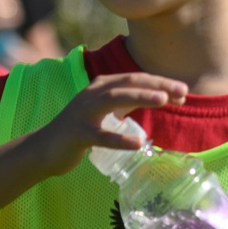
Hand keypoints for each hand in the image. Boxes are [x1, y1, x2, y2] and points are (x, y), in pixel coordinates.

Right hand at [30, 72, 190, 174]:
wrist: (44, 149)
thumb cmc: (81, 129)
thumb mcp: (107, 110)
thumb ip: (129, 103)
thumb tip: (164, 97)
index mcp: (101, 86)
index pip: (135, 79)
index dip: (160, 82)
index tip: (183, 92)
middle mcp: (93, 94)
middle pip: (129, 83)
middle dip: (157, 84)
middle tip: (182, 91)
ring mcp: (84, 113)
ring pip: (114, 99)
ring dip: (141, 97)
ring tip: (164, 100)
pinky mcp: (77, 134)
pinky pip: (101, 136)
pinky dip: (120, 139)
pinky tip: (138, 143)